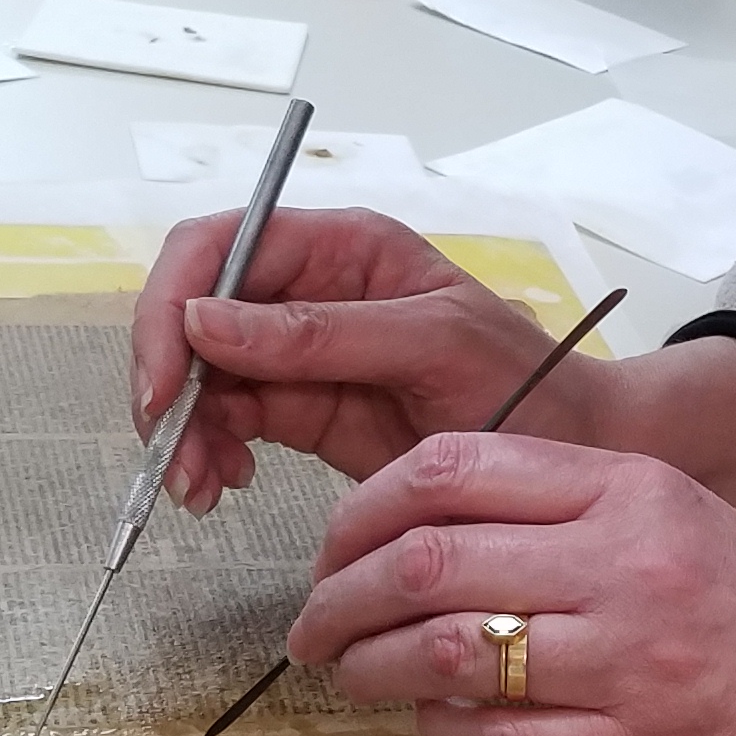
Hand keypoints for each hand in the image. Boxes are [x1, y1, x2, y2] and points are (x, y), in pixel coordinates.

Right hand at [132, 204, 735, 519]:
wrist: (571, 456)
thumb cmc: (525, 383)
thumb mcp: (432, 345)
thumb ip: (321, 333)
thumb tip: (204, 322)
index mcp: (344, 247)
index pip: (220, 244)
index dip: (172, 305)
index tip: (164, 382)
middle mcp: (312, 288)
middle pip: (193, 310)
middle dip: (170, 380)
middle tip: (174, 457)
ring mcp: (303, 352)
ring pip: (202, 374)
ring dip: (184, 430)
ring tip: (202, 491)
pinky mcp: (304, 410)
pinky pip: (228, 421)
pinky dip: (210, 454)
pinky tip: (224, 488)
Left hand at [281, 430, 735, 735]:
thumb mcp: (679, 518)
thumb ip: (565, 512)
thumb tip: (424, 531)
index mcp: (632, 488)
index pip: (452, 469)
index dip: (361, 508)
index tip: (332, 544)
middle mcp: (626, 563)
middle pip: (424, 557)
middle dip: (337, 594)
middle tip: (312, 623)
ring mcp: (631, 662)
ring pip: (443, 651)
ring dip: (368, 667)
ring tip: (349, 676)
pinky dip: (437, 730)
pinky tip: (430, 723)